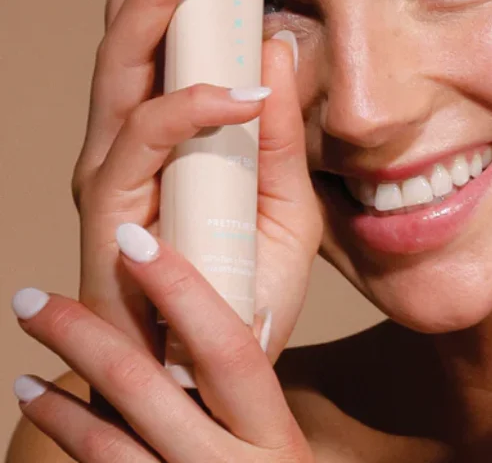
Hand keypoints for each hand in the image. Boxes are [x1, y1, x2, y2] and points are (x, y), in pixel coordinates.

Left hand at [12, 225, 313, 461]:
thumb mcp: (273, 440)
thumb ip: (244, 394)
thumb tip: (203, 314)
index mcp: (274, 433)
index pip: (229, 347)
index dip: (182, 290)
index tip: (134, 239)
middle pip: (146, 387)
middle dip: (81, 334)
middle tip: (32, 296)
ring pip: (107, 437)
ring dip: (57, 387)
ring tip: (27, 342)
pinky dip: (65, 427)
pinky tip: (38, 400)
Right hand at [70, 0, 320, 363]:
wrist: (201, 372)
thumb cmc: (238, 288)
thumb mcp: (285, 205)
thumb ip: (282, 135)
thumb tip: (277, 49)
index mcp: (171, 128)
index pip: (168, 33)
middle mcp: (131, 135)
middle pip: (133, 26)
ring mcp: (115, 167)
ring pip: (124, 63)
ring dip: (154, 1)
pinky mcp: (112, 206)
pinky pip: (147, 139)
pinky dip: (190, 108)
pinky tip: (238, 90)